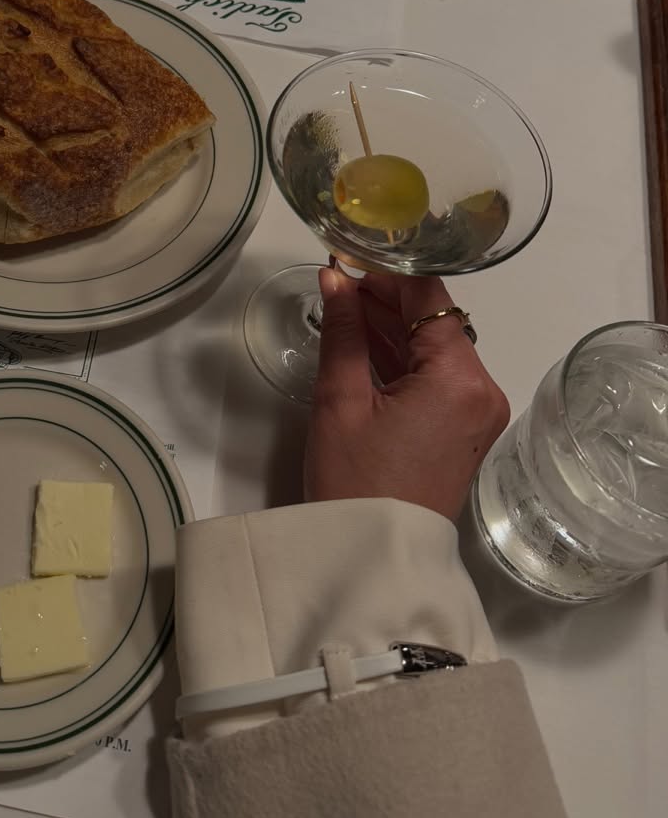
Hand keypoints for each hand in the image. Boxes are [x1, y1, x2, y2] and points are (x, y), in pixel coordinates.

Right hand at [305, 267, 509, 522]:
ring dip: (395, 329)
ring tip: (345, 311)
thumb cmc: (354, 482)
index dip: (387, 273)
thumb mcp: (340, 400)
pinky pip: (439, 378)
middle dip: (389, 300)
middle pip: (437, 321)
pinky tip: (367, 345)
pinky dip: (406, 361)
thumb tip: (334, 278)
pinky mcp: (466, 431)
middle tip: (338, 284)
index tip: (348, 259)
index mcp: (460, 377)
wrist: (374, 558)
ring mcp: (479, 412)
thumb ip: (342, 331)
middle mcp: (483, 389)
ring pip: (437, 349)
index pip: (429, 297)